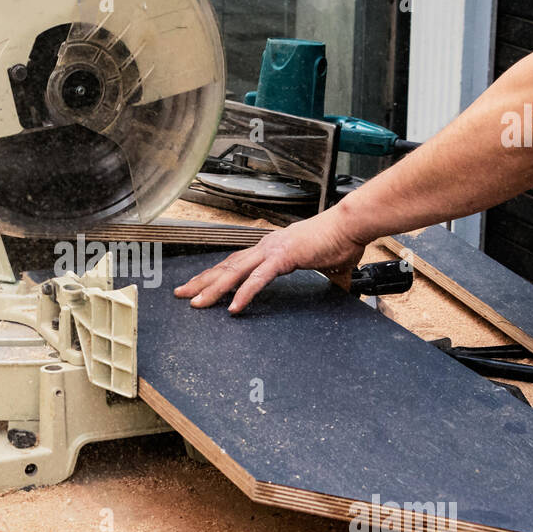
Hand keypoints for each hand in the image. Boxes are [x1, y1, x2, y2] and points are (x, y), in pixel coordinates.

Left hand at [174, 209, 367, 312]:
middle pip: (226, 266)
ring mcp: (272, 251)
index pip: (235, 262)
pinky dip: (244, 293)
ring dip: (213, 289)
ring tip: (197, 303)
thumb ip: (325, 272)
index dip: (213, 275)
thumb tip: (338, 284)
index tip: (197, 285)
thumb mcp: (325, 262)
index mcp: (271, 247)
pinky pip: (259, 279)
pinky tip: (234, 307)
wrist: (351, 224)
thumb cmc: (340, 239)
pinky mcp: (284, 257)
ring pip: (235, 273)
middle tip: (181, 294)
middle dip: (201, 281)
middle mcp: (265, 246)